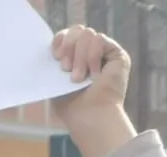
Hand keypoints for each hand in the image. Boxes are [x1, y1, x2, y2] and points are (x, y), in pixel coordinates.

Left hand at [51, 26, 134, 156]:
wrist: (88, 116)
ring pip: (88, 34)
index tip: (55, 55)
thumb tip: (49, 47)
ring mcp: (105, 54)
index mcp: (76, 58)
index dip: (60, 39)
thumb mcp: (56, 79)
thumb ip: (56, 59)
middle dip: (69, 46)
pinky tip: (94, 75)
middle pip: (77, 30)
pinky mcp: (118, 55)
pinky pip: (100, 39)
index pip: (68, 34)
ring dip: (80, 56)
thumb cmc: (71, 106)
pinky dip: (93, 56)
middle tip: (65, 68)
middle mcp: (91, 54)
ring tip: (78, 78)